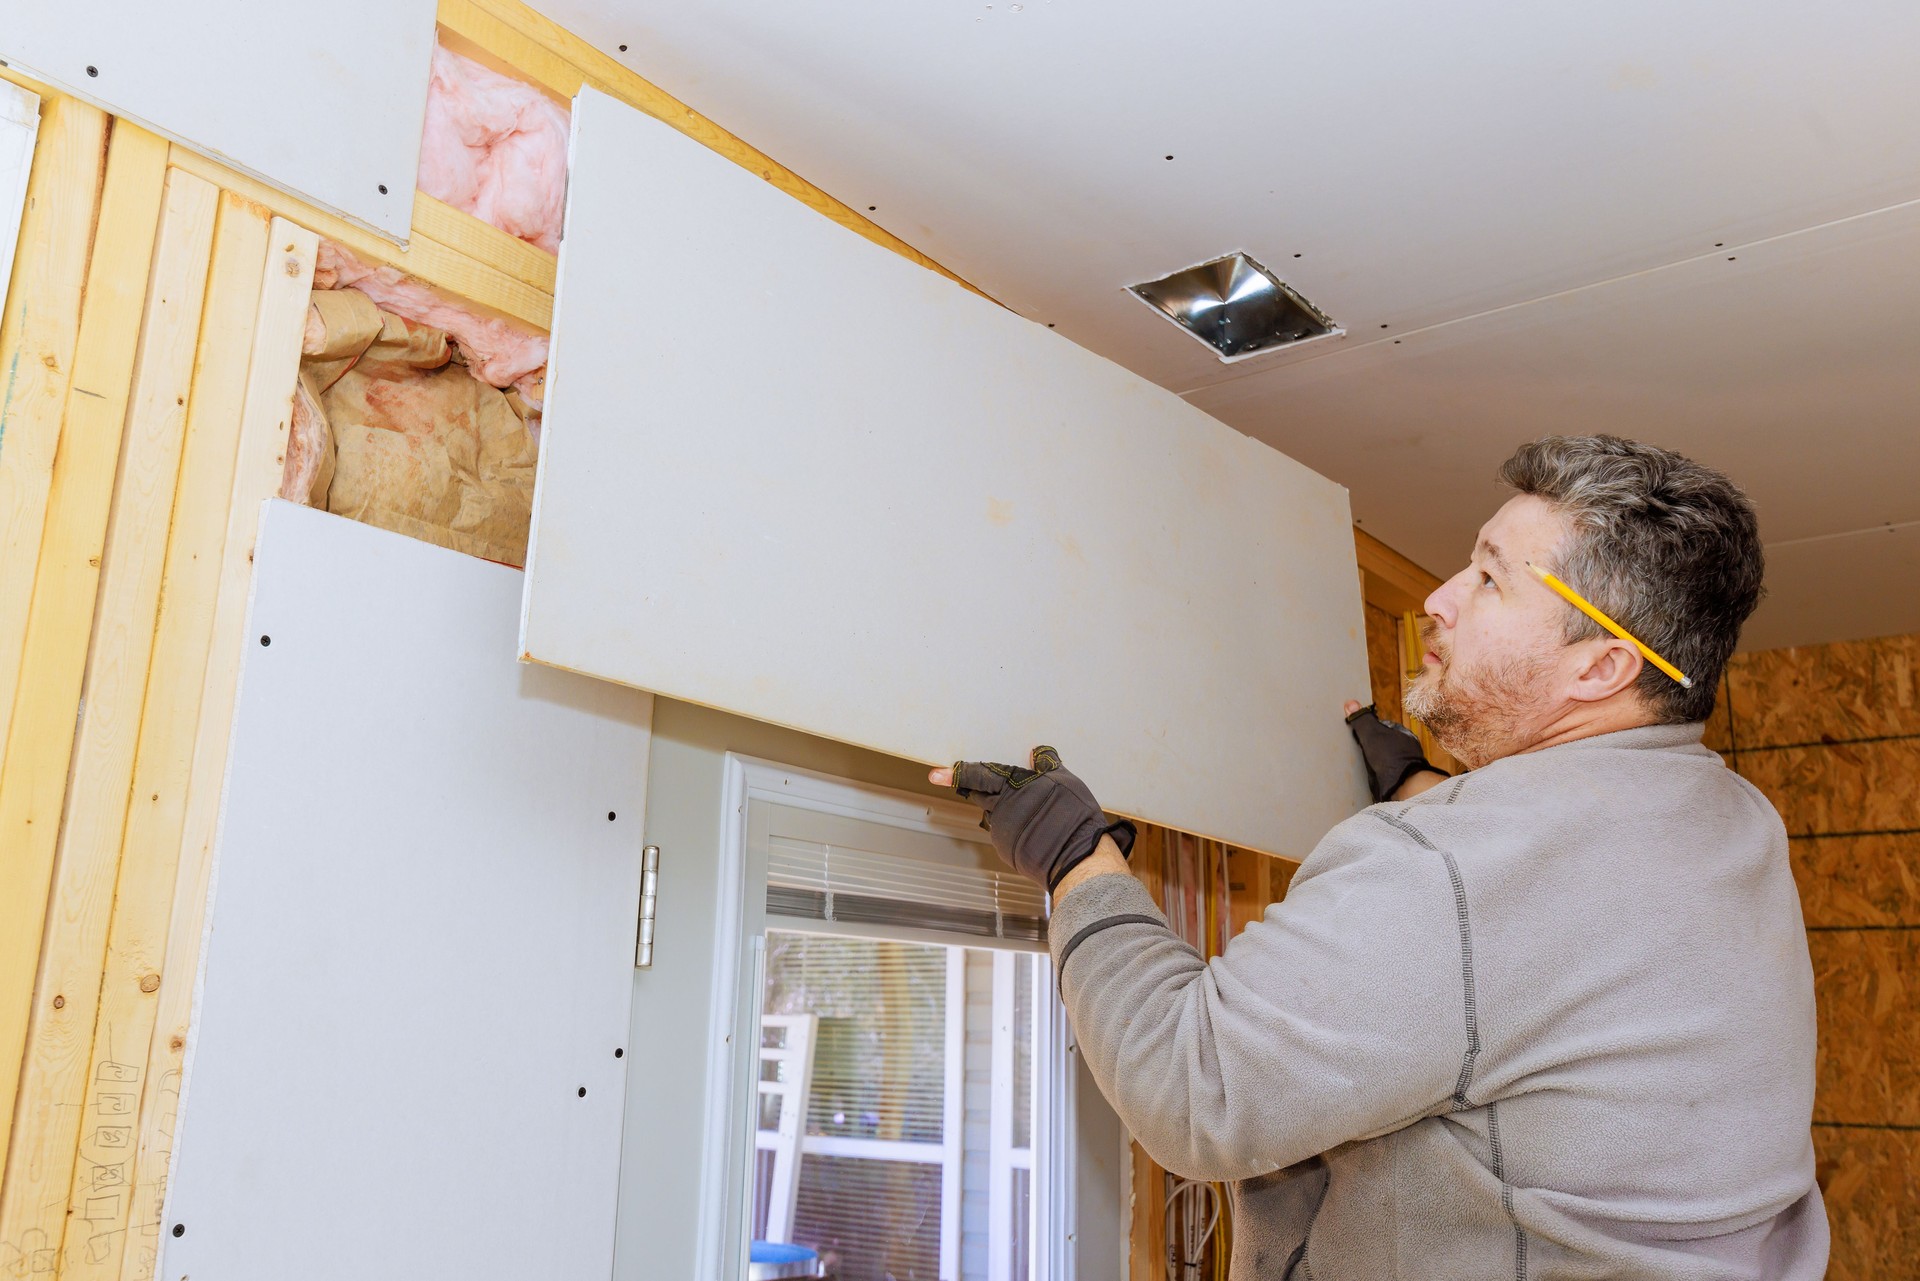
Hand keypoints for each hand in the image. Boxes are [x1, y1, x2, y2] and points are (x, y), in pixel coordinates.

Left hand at [930, 747, 1135, 889]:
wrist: (1076, 856)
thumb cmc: (1072, 815)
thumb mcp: (1064, 780)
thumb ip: (1048, 764)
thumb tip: (1039, 752)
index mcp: (1011, 786)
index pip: (978, 775)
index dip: (956, 773)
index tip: (935, 774)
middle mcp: (1001, 809)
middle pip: (980, 796)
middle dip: (974, 790)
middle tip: (967, 785)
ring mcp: (1002, 832)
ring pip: (995, 816)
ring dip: (1004, 812)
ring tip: (1029, 814)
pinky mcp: (1008, 851)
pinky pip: (1006, 835)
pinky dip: (1015, 830)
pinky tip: (1034, 831)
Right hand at [1343, 701, 1445, 802]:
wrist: (1402, 786)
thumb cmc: (1390, 757)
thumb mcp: (1372, 734)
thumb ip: (1362, 720)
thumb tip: (1351, 703)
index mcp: (1403, 735)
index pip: (1382, 726)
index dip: (1367, 729)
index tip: (1356, 732)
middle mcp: (1405, 749)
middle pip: (1382, 743)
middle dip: (1370, 746)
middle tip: (1355, 748)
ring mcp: (1403, 765)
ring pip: (1383, 759)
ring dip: (1373, 761)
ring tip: (1359, 763)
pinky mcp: (1398, 780)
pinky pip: (1384, 773)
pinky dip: (1375, 773)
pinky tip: (1366, 775)